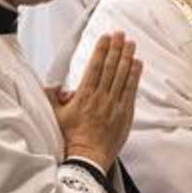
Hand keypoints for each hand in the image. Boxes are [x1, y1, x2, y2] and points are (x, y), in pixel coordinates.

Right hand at [48, 32, 142, 171]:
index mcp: (84, 96)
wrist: (86, 159)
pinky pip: (131, 91)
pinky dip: (134, 76)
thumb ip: (54, 98)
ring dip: (127, 57)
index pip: (95, 66)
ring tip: (131, 44)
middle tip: (121, 34)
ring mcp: (115, 106)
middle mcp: (101, 98)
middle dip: (116, 48)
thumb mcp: (55, 116)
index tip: (106, 37)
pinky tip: (137, 64)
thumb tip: (58, 87)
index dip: (101, 49)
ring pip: (122, 76)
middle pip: (111, 67)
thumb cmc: (70, 139)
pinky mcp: (125, 115)